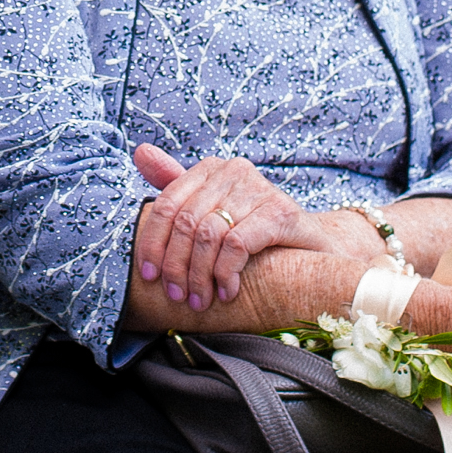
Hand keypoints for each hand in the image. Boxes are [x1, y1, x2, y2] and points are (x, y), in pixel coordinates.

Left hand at [130, 145, 363, 311]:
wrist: (312, 246)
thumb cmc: (255, 231)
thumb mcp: (214, 210)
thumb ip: (177, 187)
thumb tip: (139, 152)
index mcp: (211, 169)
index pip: (167, 204)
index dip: (152, 242)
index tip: (149, 276)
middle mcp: (234, 171)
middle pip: (186, 222)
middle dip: (176, 265)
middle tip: (177, 296)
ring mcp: (259, 189)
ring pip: (209, 235)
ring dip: (200, 275)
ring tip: (201, 300)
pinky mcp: (280, 213)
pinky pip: (236, 245)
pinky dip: (226, 273)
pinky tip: (228, 291)